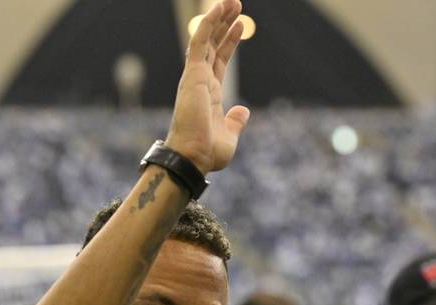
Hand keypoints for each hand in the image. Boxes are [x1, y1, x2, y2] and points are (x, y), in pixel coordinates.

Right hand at [165, 0, 250, 174]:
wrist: (193, 157)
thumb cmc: (206, 153)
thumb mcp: (230, 136)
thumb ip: (235, 121)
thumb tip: (243, 111)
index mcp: (209, 93)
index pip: (219, 60)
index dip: (229, 42)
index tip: (239, 26)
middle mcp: (201, 82)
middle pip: (213, 45)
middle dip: (224, 24)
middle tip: (236, 5)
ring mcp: (195, 76)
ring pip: (206, 39)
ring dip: (218, 18)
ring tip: (231, 1)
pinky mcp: (192, 74)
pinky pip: (199, 42)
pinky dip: (207, 24)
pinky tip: (218, 8)